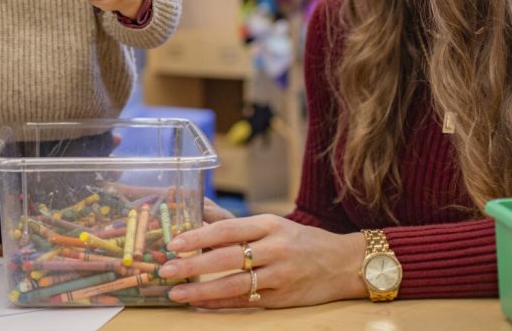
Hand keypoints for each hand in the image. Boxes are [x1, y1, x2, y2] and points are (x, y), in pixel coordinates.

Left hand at [157, 213, 367, 308]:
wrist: (344, 263)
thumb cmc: (299, 240)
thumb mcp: (270, 223)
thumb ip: (233, 221)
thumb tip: (198, 208)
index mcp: (269, 225)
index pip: (228, 229)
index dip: (199, 236)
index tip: (174, 243)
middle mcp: (275, 249)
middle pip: (228, 258)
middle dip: (193, 265)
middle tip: (166, 269)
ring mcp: (280, 275)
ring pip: (235, 284)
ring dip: (201, 290)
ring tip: (176, 292)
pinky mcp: (282, 298)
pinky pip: (245, 301)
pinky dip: (219, 303)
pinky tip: (199, 303)